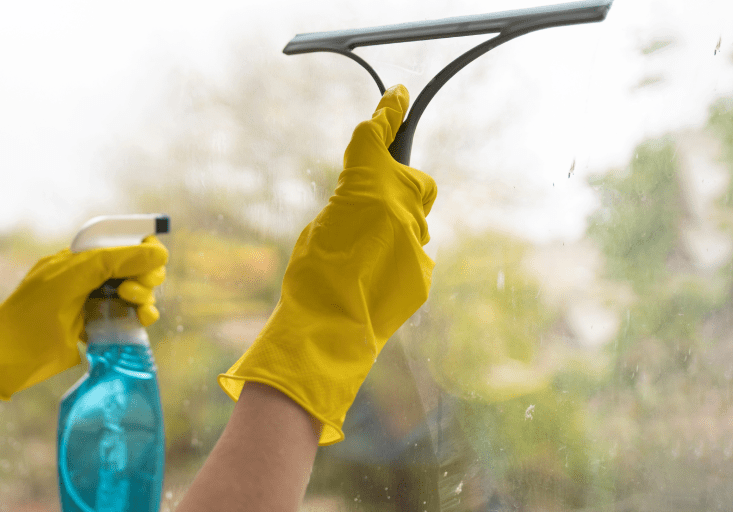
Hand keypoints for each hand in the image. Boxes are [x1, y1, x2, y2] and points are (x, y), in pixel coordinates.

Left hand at [0, 235, 167, 399]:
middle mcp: (91, 277)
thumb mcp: (72, 278)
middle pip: (136, 268)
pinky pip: (131, 316)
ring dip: (144, 298)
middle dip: (144, 276)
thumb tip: (159, 253)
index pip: (122, 242)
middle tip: (131, 291)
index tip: (152, 262)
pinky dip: (142, 316)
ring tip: (136, 308)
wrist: (7, 358)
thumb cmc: (31, 314)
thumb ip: (114, 261)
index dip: (142, 249)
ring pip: (137, 293)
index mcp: (80, 258)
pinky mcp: (101, 327)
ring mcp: (97, 303)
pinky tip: (142, 320)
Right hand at [218, 84, 436, 445]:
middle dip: (401, 185)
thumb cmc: (309, 278)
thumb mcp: (321, 226)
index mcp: (366, 187)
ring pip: (415, 222)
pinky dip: (397, 260)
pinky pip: (415, 254)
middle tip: (377, 204)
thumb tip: (370, 206)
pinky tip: (373, 281)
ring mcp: (417, 243)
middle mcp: (400, 209)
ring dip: (395, 229)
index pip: (379, 138)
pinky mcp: (423, 273)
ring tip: (364, 259)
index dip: (389, 113)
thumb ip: (352, 205)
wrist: (327, 331)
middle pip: (416, 181)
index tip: (397, 97)